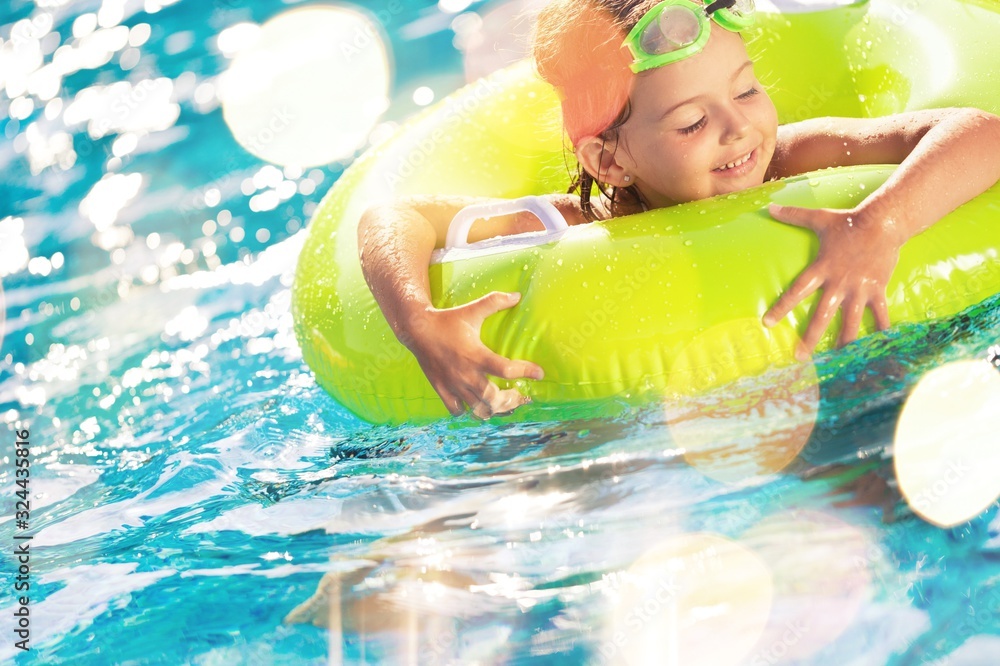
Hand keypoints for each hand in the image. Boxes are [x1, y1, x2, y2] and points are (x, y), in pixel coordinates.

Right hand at [400, 291, 544, 418]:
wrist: (416, 329)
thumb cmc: (447, 320)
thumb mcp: (472, 310)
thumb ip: (495, 302)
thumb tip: (517, 296)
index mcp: (476, 355)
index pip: (506, 369)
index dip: (526, 372)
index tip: (539, 373)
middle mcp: (466, 374)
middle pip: (494, 399)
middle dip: (512, 400)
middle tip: (520, 395)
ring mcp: (453, 385)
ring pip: (478, 409)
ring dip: (494, 409)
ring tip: (503, 404)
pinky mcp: (442, 390)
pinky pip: (457, 411)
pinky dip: (468, 410)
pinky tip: (474, 403)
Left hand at [762, 203, 903, 359]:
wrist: (885, 222)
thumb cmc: (849, 222)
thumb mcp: (819, 218)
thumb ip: (793, 215)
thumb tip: (768, 207)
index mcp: (821, 268)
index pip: (796, 291)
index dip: (781, 307)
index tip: (767, 323)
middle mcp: (839, 283)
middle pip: (822, 315)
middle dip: (810, 337)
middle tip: (799, 357)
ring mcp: (859, 288)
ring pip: (850, 321)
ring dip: (843, 342)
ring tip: (836, 360)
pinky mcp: (877, 289)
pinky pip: (880, 314)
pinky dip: (880, 331)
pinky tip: (880, 348)